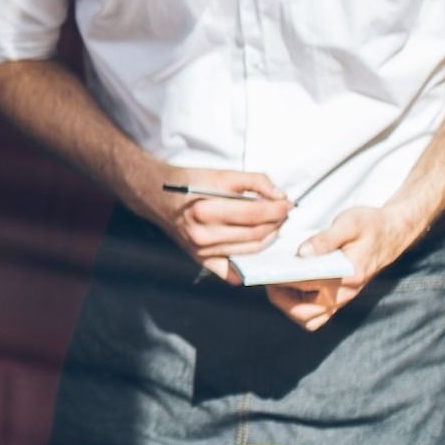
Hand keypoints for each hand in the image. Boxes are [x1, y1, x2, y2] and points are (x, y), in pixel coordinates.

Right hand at [136, 166, 289, 278]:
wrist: (157, 196)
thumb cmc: (188, 183)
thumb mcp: (220, 174)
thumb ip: (254, 181)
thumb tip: (280, 195)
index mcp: (205, 210)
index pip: (255, 213)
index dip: (278, 208)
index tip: (287, 203)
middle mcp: (202, 234)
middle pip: (256, 234)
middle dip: (277, 223)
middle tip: (283, 212)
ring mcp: (201, 250)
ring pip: (251, 250)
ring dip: (269, 237)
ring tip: (273, 224)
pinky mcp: (201, 259)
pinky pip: (231, 271)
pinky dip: (247, 266)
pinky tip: (254, 249)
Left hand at [263, 205, 411, 331]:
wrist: (392, 232)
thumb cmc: (371, 226)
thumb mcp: (350, 223)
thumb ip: (325, 239)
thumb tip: (302, 253)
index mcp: (349, 275)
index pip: (308, 284)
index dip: (282, 280)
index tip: (267, 271)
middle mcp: (345, 293)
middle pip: (305, 314)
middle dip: (280, 300)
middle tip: (268, 278)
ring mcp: (342, 298)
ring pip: (309, 319)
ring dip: (288, 306)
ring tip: (276, 283)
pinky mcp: (337, 297)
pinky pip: (315, 314)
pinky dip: (298, 306)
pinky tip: (288, 286)